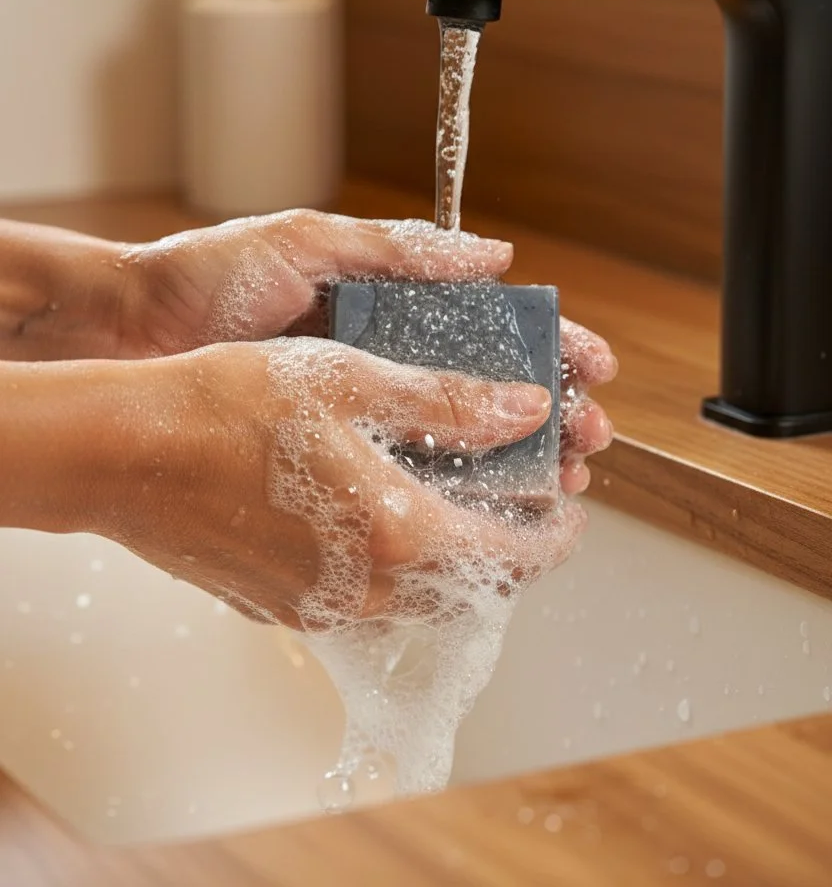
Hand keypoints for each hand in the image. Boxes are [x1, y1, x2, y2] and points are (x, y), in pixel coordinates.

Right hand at [96, 339, 586, 631]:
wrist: (123, 454)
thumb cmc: (226, 406)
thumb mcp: (352, 379)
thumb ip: (449, 402)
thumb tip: (526, 409)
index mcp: (398, 534)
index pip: (511, 553)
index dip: (555, 531)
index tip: (570, 507)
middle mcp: (364, 589)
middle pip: (469, 585)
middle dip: (509, 548)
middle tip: (524, 503)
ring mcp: (317, 607)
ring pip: (416, 596)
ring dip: (451, 558)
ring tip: (458, 505)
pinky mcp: (277, 606)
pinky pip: (360, 597)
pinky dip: (392, 565)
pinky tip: (377, 517)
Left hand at [116, 210, 615, 495]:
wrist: (126, 333)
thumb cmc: (208, 277)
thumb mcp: (309, 243)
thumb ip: (398, 249)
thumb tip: (495, 254)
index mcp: (384, 309)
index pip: (487, 331)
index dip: (546, 346)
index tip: (592, 366)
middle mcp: (377, 364)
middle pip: (486, 396)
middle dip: (548, 416)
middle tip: (591, 436)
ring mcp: (351, 415)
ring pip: (453, 447)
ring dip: (513, 464)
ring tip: (560, 477)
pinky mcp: (320, 460)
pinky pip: (395, 480)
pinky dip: (444, 497)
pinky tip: (481, 512)